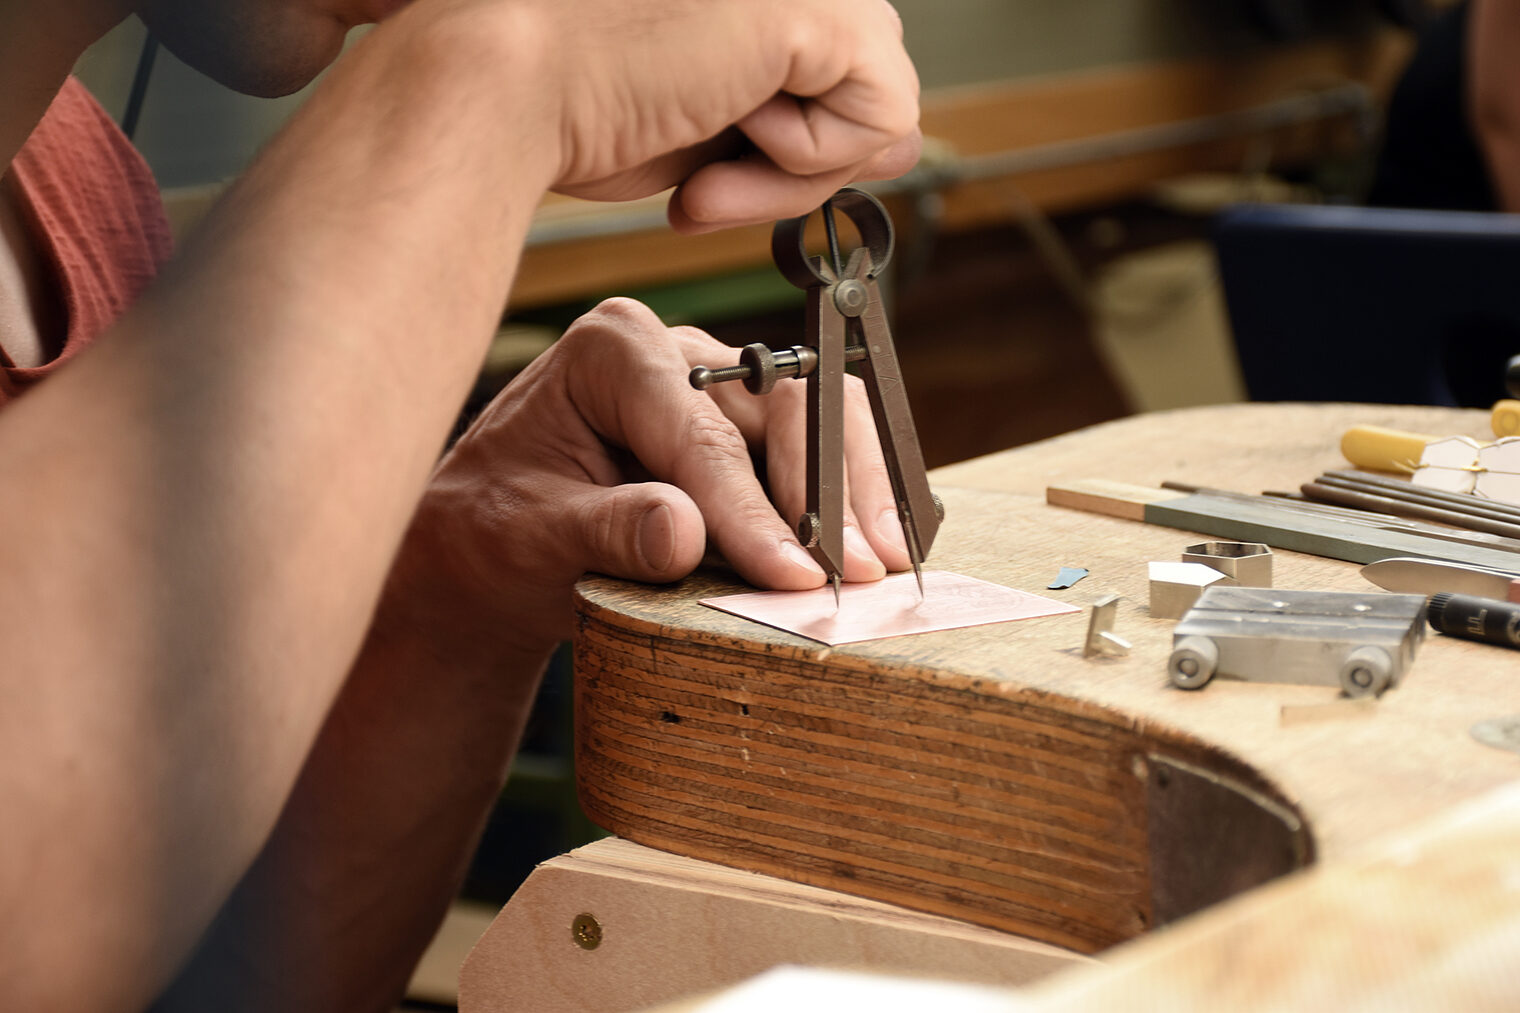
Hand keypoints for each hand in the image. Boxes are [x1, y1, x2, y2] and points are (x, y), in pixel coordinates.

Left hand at [397, 298, 911, 652]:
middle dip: (826, 493)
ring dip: (856, 492)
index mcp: (616, 351)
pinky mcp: (751, 425)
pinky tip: (874, 543)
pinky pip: (823, 442)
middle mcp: (681, 351)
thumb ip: (605, 529)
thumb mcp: (532, 536)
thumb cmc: (500, 529)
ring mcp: (723, 383)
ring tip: (881, 563)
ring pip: (821, 416)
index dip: (753, 511)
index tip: (793, 577)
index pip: (702, 435)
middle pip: (784, 406)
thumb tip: (683, 534)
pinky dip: (852, 493)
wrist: (497, 542)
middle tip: (858, 572)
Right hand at [529, 0, 921, 230]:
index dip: (790, 136)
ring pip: (882, 101)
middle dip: (798, 156)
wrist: (506, 87)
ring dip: (797, 168)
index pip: (838, 57)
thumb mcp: (716, 116)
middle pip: (867, 74)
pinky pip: (883, 117)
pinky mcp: (822, 8)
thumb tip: (901, 142)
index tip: (709, 168)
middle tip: (703, 182)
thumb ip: (807, 116)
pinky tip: (731, 133)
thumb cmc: (576, 99)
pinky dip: (810, 162)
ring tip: (707, 169)